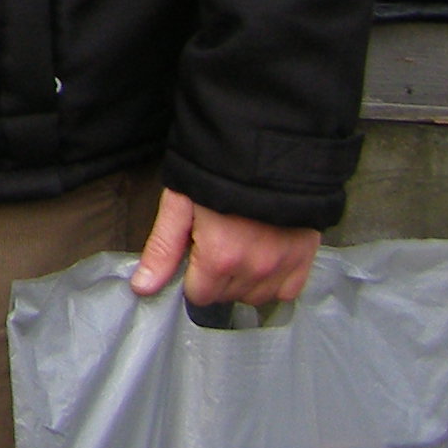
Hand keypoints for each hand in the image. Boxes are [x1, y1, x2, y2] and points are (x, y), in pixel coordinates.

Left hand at [130, 189, 319, 305]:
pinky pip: (286, 291)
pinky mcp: (304, 260)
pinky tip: (263, 257)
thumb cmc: (216, 172)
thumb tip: (143, 287)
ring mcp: (282, 266)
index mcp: (219, 257)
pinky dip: (274, 281)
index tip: (194, 253)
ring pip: (255, 297)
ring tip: (240, 246)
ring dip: (244, 281)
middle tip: (216, 241)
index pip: (198, 295)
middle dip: (215, 277)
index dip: (191, 276)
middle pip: (226, 296)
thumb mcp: (179, 205)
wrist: (264, 150)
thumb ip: (163, 250)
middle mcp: (254, 269)